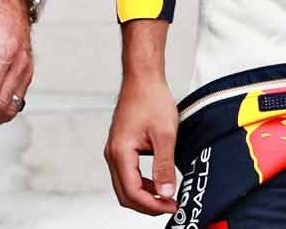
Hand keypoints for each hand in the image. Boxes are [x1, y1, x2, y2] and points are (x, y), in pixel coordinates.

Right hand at [105, 73, 178, 214]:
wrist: (142, 78)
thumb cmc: (151, 99)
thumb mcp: (164, 135)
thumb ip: (164, 167)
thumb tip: (166, 193)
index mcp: (120, 152)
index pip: (132, 192)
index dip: (153, 205)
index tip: (172, 205)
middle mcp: (113, 153)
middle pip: (125, 194)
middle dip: (147, 205)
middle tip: (170, 206)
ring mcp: (114, 150)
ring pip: (125, 186)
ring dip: (144, 196)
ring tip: (167, 196)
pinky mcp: (120, 147)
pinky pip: (127, 174)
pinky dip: (141, 184)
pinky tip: (158, 182)